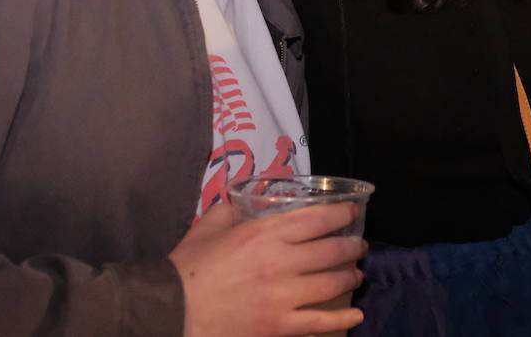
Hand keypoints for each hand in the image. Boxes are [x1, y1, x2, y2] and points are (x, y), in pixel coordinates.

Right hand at [170, 202, 365, 336]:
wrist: (170, 311)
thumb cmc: (187, 269)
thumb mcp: (207, 227)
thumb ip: (228, 212)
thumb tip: (239, 205)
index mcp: (264, 233)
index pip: (317, 219)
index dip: (341, 215)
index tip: (353, 213)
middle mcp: (281, 261)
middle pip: (330, 250)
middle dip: (351, 246)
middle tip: (360, 245)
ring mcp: (283, 296)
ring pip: (331, 284)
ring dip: (350, 277)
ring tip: (357, 274)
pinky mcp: (280, 326)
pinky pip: (320, 322)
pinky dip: (342, 319)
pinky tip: (356, 316)